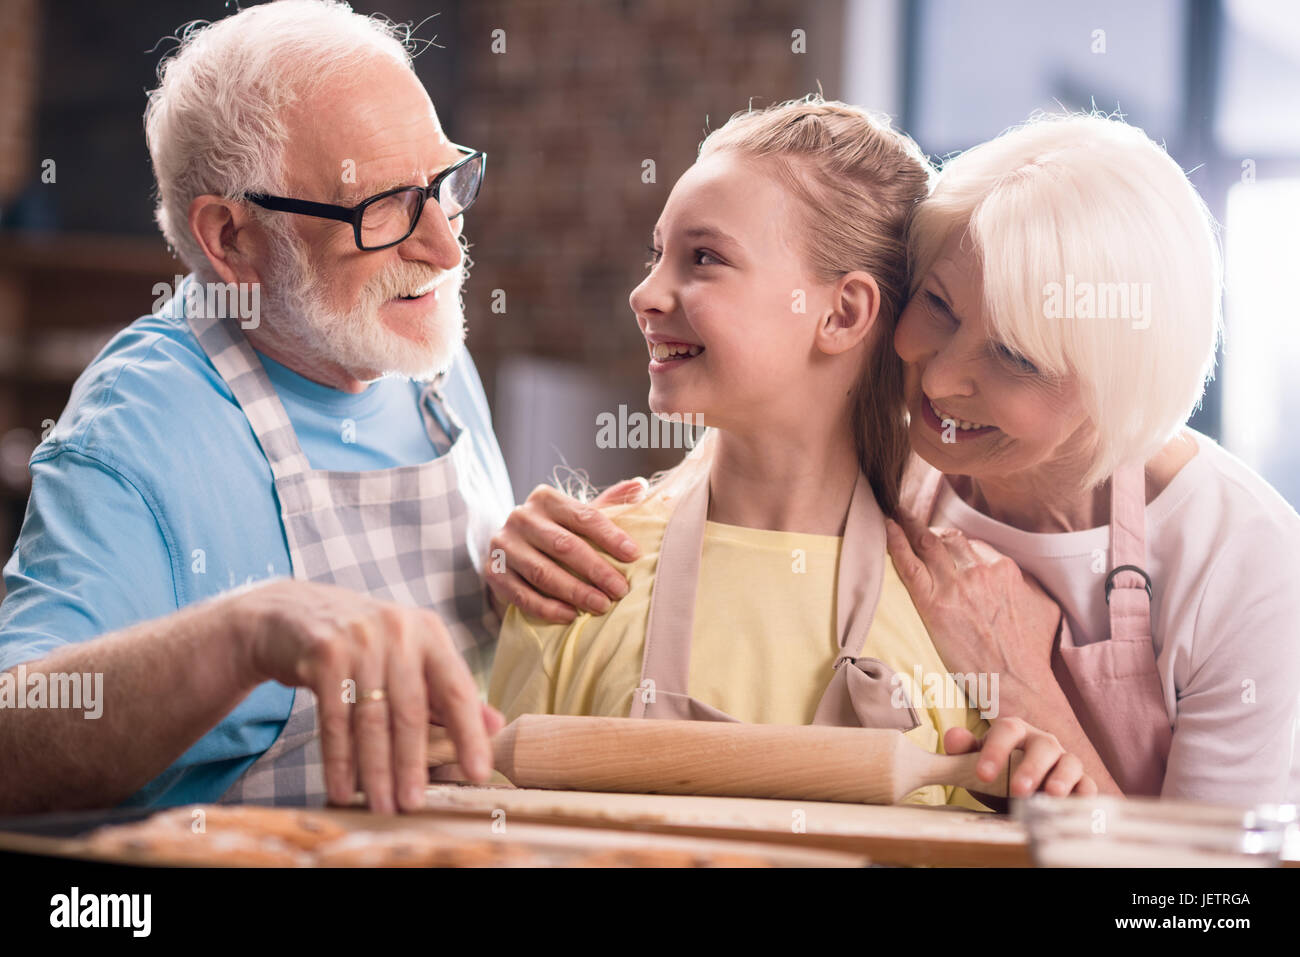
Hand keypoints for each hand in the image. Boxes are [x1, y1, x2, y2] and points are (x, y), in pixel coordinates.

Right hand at [229, 578, 505, 812]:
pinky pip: (333, 719)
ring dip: (376, 770)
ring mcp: (358, 641)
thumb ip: (449, 691)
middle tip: (414, 804)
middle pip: (411, 710)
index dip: (469, 734)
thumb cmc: (365, 642)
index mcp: (429, 633)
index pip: (457, 689)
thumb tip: (496, 726)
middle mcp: (398, 632)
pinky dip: (338, 760)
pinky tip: (343, 789)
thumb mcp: (411, 655)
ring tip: (382, 806)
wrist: (294, 612)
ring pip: (371, 719)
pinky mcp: (322, 654)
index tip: (478, 772)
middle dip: (413, 763)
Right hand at [485, 478, 647, 621]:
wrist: (514, 549)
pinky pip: (522, 594)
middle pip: (563, 545)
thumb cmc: (557, 531)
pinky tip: (571, 616)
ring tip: (602, 606)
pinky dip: (547, 607)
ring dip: (575, 592)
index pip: (583, 516)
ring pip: (542, 572)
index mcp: (545, 498)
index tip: (634, 556)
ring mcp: (502, 545)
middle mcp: (520, 517)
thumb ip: (608, 502)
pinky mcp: (493, 572)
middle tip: (620, 589)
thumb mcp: (579, 514)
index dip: (610, 536)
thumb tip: (641, 485)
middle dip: (596, 570)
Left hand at [884, 509, 1061, 705]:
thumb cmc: (1032, 651)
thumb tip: (1016, 576)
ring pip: (927, 543)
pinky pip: (909, 565)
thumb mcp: (1044, 606)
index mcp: (1004, 568)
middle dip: (932, 531)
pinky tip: (887, 527)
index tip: (944, 541)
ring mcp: (954, 585)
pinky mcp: (932, 604)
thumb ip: (1028, 583)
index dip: (955, 542)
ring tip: (896, 514)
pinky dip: (896, 542)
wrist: (1017, 681)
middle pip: (948, 539)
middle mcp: (978, 570)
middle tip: (914, 524)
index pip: (972, 544)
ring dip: (909, 526)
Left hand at [946, 718, 1096, 797]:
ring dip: (1062, 779)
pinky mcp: (1081, 783)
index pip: (1007, 730)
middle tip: (1018, 790)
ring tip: (1051, 795)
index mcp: (1015, 732)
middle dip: (1032, 768)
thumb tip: (953, 737)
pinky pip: (1089, 787)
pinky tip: (1077, 807)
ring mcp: (1065, 761)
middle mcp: (1043, 742)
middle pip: (1044, 746)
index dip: (995, 750)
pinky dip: (1086, 796)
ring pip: (1071, 763)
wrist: (1018, 793)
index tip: (982, 775)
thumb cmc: (996, 774)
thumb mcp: (975, 763)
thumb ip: (963, 751)